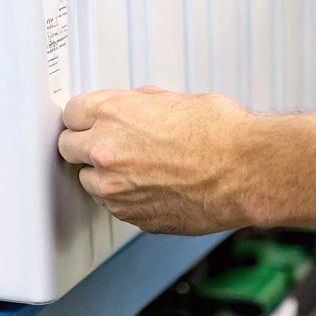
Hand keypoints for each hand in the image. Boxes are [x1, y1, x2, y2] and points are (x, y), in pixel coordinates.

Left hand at [58, 86, 265, 234]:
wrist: (248, 171)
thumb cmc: (222, 133)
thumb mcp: (173, 99)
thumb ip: (137, 106)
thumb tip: (126, 110)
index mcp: (113, 114)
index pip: (71, 114)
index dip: (84, 117)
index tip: (90, 121)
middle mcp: (106, 152)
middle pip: (68, 148)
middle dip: (85, 145)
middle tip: (109, 144)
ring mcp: (116, 189)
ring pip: (88, 181)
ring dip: (103, 175)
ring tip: (139, 168)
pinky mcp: (131, 216)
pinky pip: (114, 205)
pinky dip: (126, 197)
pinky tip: (153, 186)